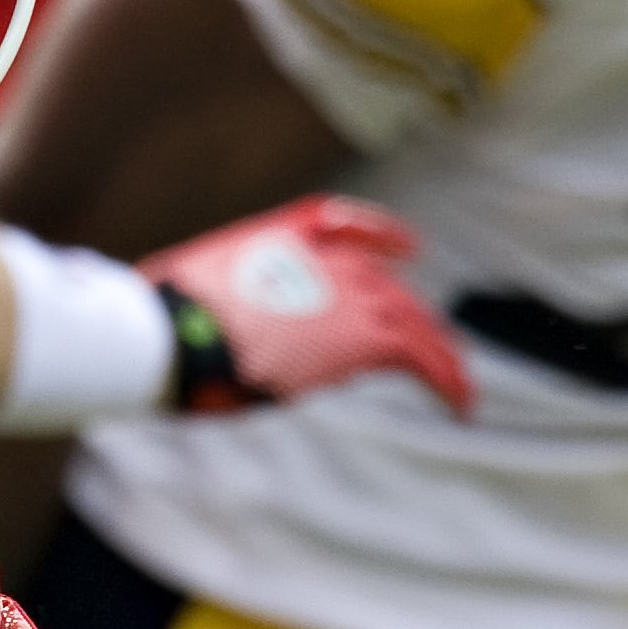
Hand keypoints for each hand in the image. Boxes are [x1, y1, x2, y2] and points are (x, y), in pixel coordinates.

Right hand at [144, 197, 472, 416]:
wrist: (177, 335)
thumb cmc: (166, 320)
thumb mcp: (191, 290)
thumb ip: (225, 302)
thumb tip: (232, 335)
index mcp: (285, 238)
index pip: (348, 224)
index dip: (382, 234)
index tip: (408, 247)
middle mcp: (329, 261)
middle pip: (391, 289)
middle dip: (416, 321)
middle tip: (438, 352)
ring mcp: (353, 296)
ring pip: (417, 325)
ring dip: (443, 360)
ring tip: (462, 393)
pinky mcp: (366, 341)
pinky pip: (423, 359)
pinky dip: (447, 381)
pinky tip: (460, 404)